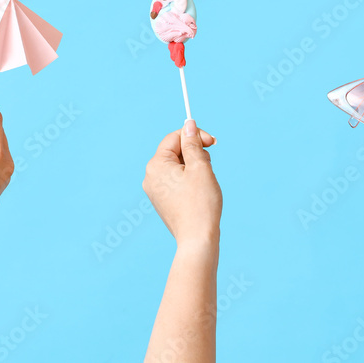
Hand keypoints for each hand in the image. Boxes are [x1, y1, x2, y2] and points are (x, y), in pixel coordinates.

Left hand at [143, 120, 220, 247]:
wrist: (198, 240)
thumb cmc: (201, 203)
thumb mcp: (200, 167)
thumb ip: (193, 143)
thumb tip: (189, 124)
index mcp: (156, 165)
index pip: (174, 138)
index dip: (194, 136)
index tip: (213, 142)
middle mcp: (150, 176)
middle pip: (174, 151)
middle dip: (194, 153)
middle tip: (209, 165)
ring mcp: (155, 190)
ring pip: (176, 166)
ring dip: (193, 166)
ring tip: (205, 181)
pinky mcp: (162, 201)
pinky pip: (175, 181)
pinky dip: (189, 180)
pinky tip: (200, 191)